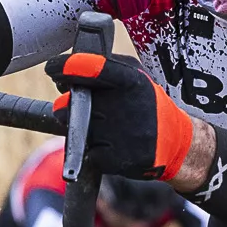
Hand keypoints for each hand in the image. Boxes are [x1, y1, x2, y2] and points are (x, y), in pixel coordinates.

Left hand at [47, 49, 194, 182]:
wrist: (175, 142)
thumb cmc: (148, 104)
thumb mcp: (135, 76)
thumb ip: (105, 66)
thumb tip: (67, 69)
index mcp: (131, 80)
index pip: (88, 67)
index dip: (63, 67)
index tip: (52, 68)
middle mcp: (126, 105)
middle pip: (71, 104)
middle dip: (67, 107)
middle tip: (79, 108)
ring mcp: (122, 134)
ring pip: (76, 130)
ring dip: (81, 129)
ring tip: (104, 127)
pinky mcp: (118, 160)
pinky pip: (87, 153)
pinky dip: (93, 151)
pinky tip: (112, 146)